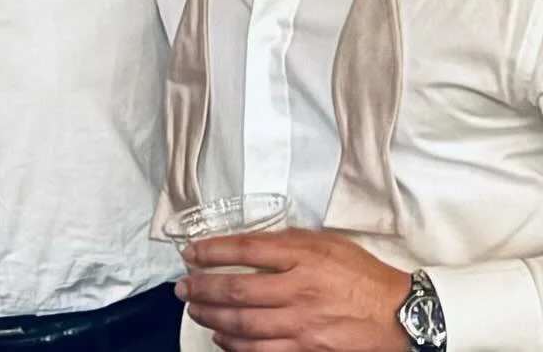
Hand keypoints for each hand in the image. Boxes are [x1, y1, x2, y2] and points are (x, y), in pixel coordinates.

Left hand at [177, 228, 409, 351]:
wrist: (401, 314)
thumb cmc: (361, 274)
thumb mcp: (325, 243)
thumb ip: (287, 241)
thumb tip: (247, 242)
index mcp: (303, 258)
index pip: (245, 250)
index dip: (211, 251)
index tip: (190, 253)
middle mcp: (299, 292)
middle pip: (236, 291)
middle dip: (202, 289)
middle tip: (182, 288)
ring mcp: (303, 326)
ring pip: (243, 326)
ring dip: (212, 318)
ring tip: (195, 311)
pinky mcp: (309, 351)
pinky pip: (263, 351)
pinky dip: (236, 347)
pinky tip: (222, 339)